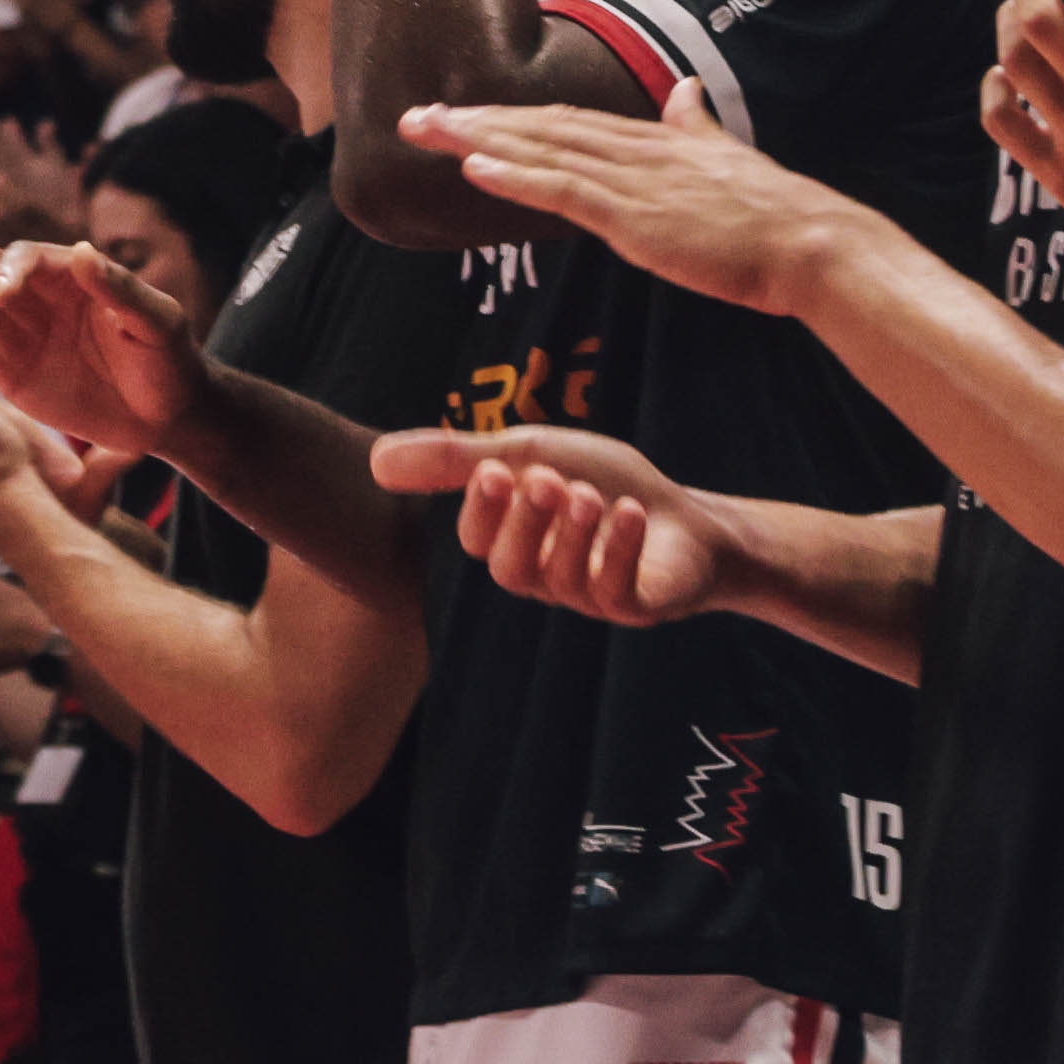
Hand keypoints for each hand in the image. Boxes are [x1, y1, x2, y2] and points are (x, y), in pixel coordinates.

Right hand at [0, 238, 205, 463]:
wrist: (163, 415)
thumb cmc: (167, 361)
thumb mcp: (156, 324)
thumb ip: (121, 290)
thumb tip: (82, 251)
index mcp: (70, 275)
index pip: (26, 256)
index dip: (11, 268)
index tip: (6, 294)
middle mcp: (35, 293)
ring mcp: (16, 326)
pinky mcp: (4, 362)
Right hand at [372, 421, 731, 626]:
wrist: (689, 519)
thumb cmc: (604, 484)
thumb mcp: (530, 454)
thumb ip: (457, 458)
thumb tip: (374, 461)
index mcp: (514, 544)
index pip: (478, 541)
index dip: (482, 510)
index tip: (495, 468)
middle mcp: (544, 579)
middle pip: (510, 570)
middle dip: (524, 522)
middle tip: (545, 478)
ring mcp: (588, 599)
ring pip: (559, 582)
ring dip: (572, 532)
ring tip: (587, 493)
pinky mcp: (634, 609)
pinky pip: (615, 594)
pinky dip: (620, 550)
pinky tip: (631, 512)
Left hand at [397, 85, 854, 312]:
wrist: (810, 242)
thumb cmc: (773, 215)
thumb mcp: (726, 157)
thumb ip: (696, 126)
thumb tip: (685, 91)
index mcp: (653, 139)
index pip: (566, 121)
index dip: (511, 116)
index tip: (462, 113)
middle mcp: (635, 150)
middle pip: (540, 126)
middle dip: (475, 120)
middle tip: (414, 117)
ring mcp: (634, 181)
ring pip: (542, 151)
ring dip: (479, 139)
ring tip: (426, 131)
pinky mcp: (636, 217)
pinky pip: (564, 191)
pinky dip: (516, 175)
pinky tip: (475, 166)